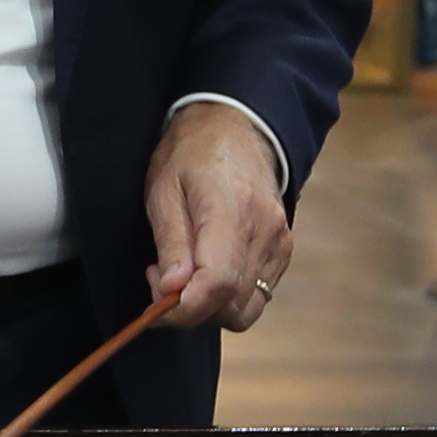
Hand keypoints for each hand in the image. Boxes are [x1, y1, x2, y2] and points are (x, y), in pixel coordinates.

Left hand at [143, 102, 293, 333]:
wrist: (236, 127)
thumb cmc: (190, 154)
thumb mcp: (163, 190)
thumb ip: (171, 243)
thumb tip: (172, 291)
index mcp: (232, 210)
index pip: (218, 282)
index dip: (184, 309)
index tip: (154, 308)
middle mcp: (265, 231)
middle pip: (232, 305)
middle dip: (190, 310)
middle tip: (160, 279)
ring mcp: (279, 242)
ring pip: (247, 309)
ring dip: (210, 308)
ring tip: (183, 274)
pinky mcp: (283, 250)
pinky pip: (257, 295)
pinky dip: (228, 298)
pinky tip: (206, 270)